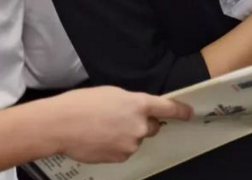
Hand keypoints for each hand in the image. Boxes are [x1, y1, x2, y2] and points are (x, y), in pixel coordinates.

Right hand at [50, 87, 192, 163]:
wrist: (62, 125)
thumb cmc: (83, 103)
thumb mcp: (111, 93)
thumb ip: (130, 102)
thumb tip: (135, 111)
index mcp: (138, 104)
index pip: (167, 108)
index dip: (180, 111)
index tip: (190, 113)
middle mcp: (140, 126)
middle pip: (151, 126)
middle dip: (142, 123)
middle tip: (120, 118)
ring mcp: (131, 144)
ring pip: (135, 139)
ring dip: (126, 135)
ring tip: (103, 128)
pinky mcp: (120, 157)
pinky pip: (124, 150)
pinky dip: (116, 145)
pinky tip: (99, 138)